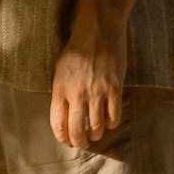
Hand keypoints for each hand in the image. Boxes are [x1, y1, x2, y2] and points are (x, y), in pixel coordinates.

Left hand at [50, 14, 128, 151]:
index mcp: (60, 88)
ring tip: (96, 134)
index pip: (58, 124)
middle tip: (84, 143)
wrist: (99, 29)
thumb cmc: (77, 49)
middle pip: (77, 131)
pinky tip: (110, 121)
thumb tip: (65, 117)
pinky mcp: (114, 88)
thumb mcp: (60, 70)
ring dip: (97, 135)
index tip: (68, 141)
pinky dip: (112, 124)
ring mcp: (97, 92)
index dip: (63, 138)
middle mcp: (77, 93)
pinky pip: (114, 117)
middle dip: (81, 142)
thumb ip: (62, 93)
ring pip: (97, 127)